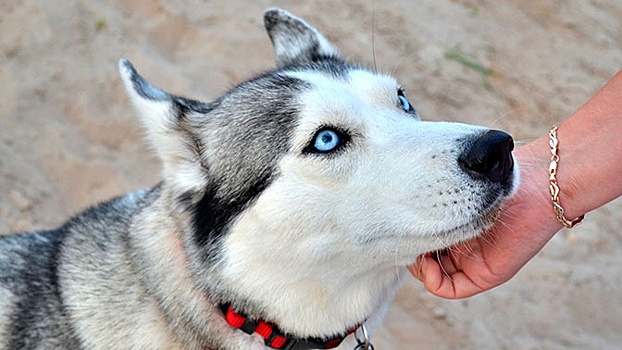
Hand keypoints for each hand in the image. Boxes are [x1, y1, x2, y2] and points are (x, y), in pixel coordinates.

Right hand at [409, 141, 561, 298]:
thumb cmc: (500, 174)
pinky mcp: (484, 274)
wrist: (539, 183)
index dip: (411, 237)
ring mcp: (473, 262)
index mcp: (457, 226)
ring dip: (419, 267)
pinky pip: (450, 289)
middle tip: (405, 238)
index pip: (424, 240)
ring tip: (416, 249)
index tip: (401, 223)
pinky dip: (433, 281)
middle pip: (426, 260)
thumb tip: (399, 196)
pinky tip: (429, 263)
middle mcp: (463, 247)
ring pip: (434, 276)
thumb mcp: (460, 183)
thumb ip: (436, 193)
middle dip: (412, 253)